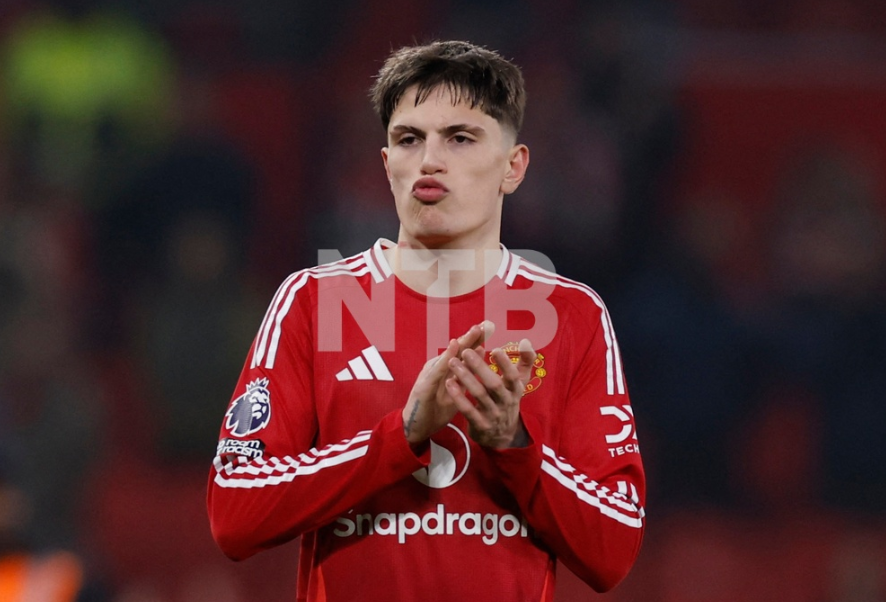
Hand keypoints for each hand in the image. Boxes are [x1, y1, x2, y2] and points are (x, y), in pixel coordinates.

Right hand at [402, 321, 494, 443]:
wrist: (417, 427)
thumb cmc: (436, 409)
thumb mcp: (455, 392)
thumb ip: (465, 375)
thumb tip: (479, 358)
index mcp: (446, 370)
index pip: (463, 353)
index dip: (476, 340)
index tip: (490, 328)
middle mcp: (438, 368)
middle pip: (457, 349)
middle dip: (472, 336)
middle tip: (486, 323)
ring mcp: (430, 374)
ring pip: (449, 355)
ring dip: (463, 341)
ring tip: (475, 329)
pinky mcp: (425, 384)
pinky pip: (438, 369)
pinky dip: (447, 357)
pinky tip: (455, 346)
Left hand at [445, 338, 536, 448]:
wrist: (502, 436)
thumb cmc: (507, 401)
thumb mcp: (519, 384)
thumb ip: (525, 362)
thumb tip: (526, 341)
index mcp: (515, 390)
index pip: (513, 376)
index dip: (506, 364)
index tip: (495, 349)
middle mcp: (506, 402)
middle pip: (494, 384)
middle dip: (480, 367)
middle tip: (466, 351)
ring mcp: (493, 415)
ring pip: (479, 395)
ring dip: (465, 378)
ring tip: (452, 362)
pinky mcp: (480, 425)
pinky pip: (468, 410)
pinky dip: (459, 397)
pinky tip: (450, 383)